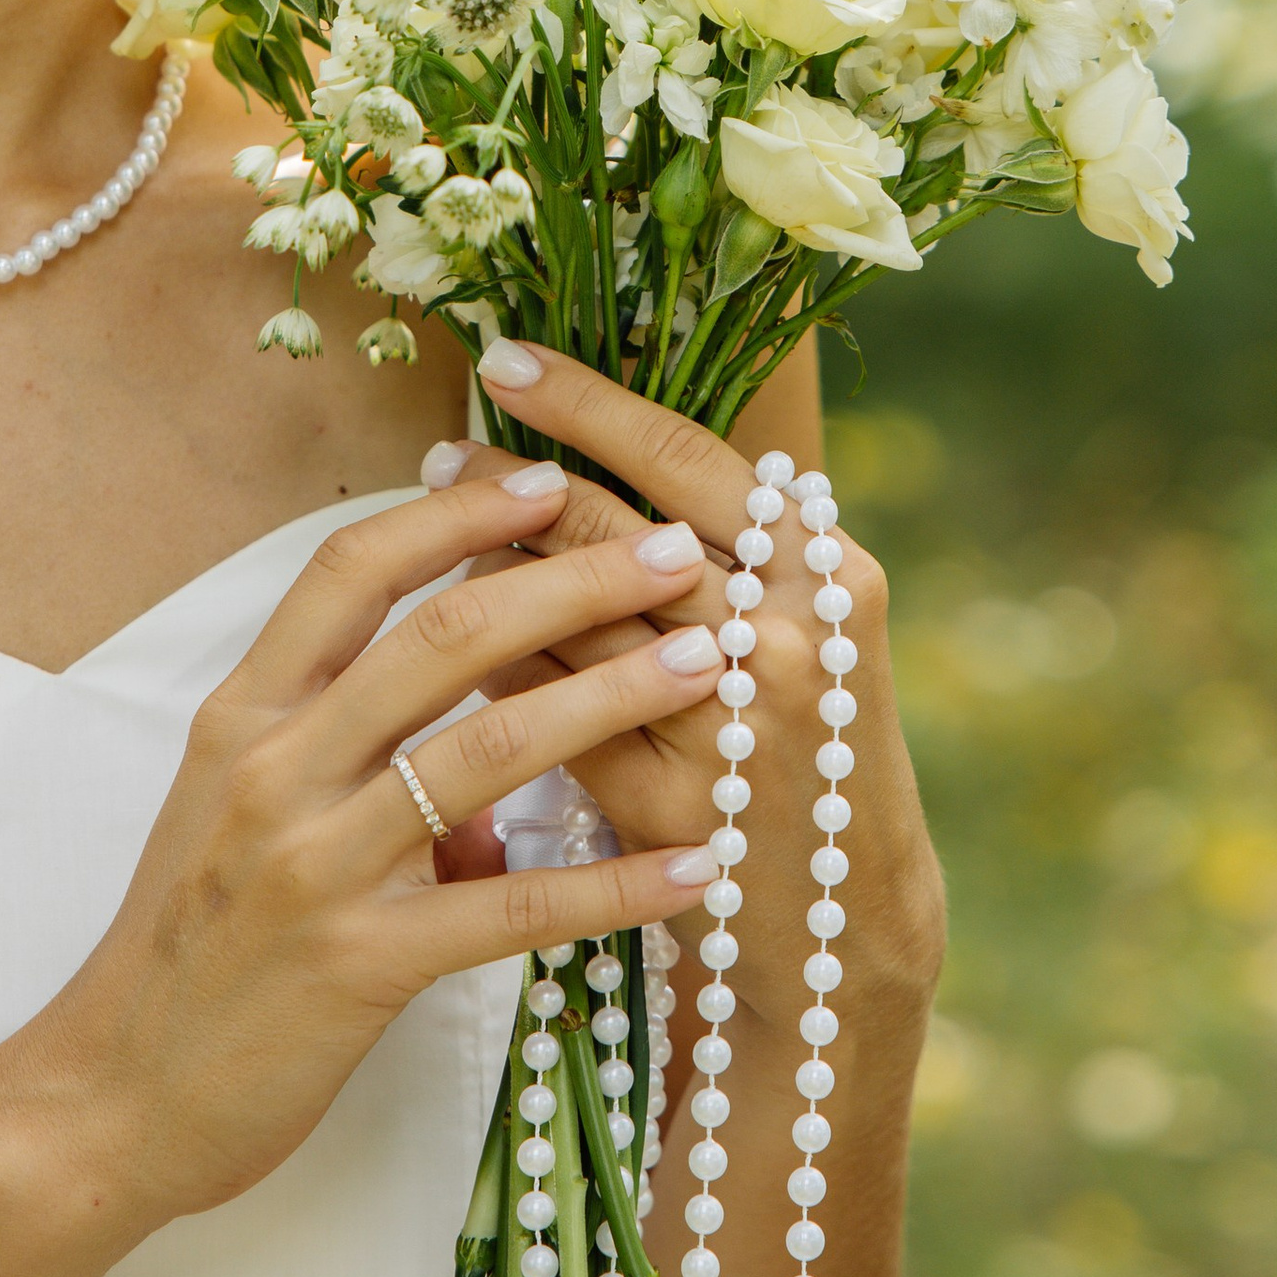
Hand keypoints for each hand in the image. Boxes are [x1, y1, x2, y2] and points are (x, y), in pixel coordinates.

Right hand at [36, 477, 726, 1235]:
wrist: (109, 1098)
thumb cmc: (187, 950)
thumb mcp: (239, 817)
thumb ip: (347, 758)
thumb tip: (488, 759)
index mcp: (245, 717)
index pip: (352, 571)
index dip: (456, 514)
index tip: (551, 482)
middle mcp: (275, 770)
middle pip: (440, 637)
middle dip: (570, 579)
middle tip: (670, 549)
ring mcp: (314, 866)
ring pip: (487, 750)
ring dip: (613, 698)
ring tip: (710, 666)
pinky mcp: (358, 966)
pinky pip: (512, 911)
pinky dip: (613, 886)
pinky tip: (694, 868)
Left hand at [424, 343, 945, 1034]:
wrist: (843, 918)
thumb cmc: (813, 747)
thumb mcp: (810, 628)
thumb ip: (730, 547)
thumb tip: (596, 449)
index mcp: (827, 575)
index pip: (687, 458)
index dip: (588, 402)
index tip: (506, 359)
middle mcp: (785, 641)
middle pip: (615, 531)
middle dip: (512, 485)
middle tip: (441, 451)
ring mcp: (729, 726)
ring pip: (572, 621)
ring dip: (489, 573)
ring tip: (433, 534)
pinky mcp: (669, 805)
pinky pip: (551, 714)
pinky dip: (498, 675)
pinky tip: (454, 654)